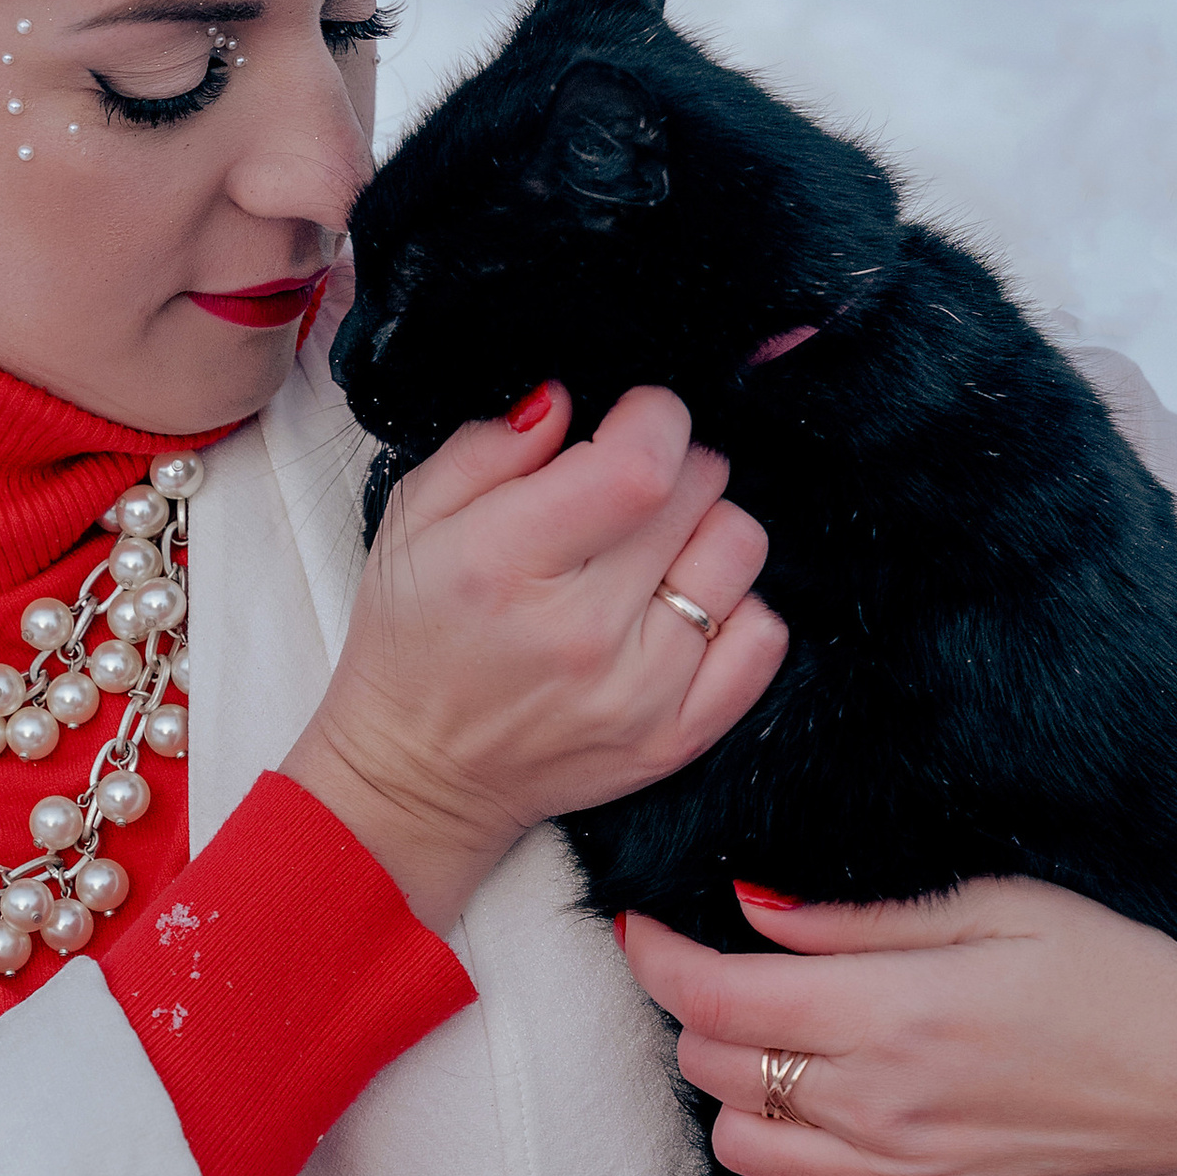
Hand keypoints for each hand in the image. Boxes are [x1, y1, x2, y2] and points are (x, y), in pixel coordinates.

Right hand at [287, 382, 785, 931]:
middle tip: (625, 493)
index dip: (653, 418)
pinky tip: (680, 606)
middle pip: (697, 491)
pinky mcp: (676, 737)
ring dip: (704, 531)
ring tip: (652, 551)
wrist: (419, 774)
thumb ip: (488, 447)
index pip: (641, 465)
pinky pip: (764, 636)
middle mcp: (580, 632)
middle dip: (669, 467)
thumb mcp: (412, 520)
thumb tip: (570, 401)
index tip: (632, 420)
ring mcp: (637, 692)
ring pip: (739, 551)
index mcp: (502, 563)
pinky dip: (736, 606)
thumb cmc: (414, 639)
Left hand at [621, 876, 1176, 1175]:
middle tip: (746, 980)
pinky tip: (835, 1129)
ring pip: (741, 1149)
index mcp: (899, 1013)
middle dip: (706, 1015)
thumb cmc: (1117, 978)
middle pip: (715, 1069)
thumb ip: (858, 923)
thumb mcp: (996, 908)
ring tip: (795, 1054)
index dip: (659, 959)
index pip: (718, 996)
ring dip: (742, 1096)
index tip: (645, 932)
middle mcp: (886, 1108)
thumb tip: (750, 912)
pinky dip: (792, 1174)